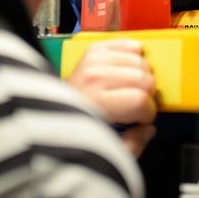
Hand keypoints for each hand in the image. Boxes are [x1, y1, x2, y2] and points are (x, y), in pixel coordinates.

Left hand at [67, 39, 156, 155]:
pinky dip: (134, 56)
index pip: (140, 101)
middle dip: (146, 96)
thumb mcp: (106, 152)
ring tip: (128, 90)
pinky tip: (126, 71)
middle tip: (134, 106)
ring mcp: (93, 61)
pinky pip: (130, 45)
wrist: (50, 115)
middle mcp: (92, 78)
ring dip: (140, 77)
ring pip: (141, 61)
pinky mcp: (94, 50)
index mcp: (95, 104)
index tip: (141, 122)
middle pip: (144, 79)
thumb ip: (132, 145)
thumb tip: (148, 129)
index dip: (147, 115)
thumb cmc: (76, 133)